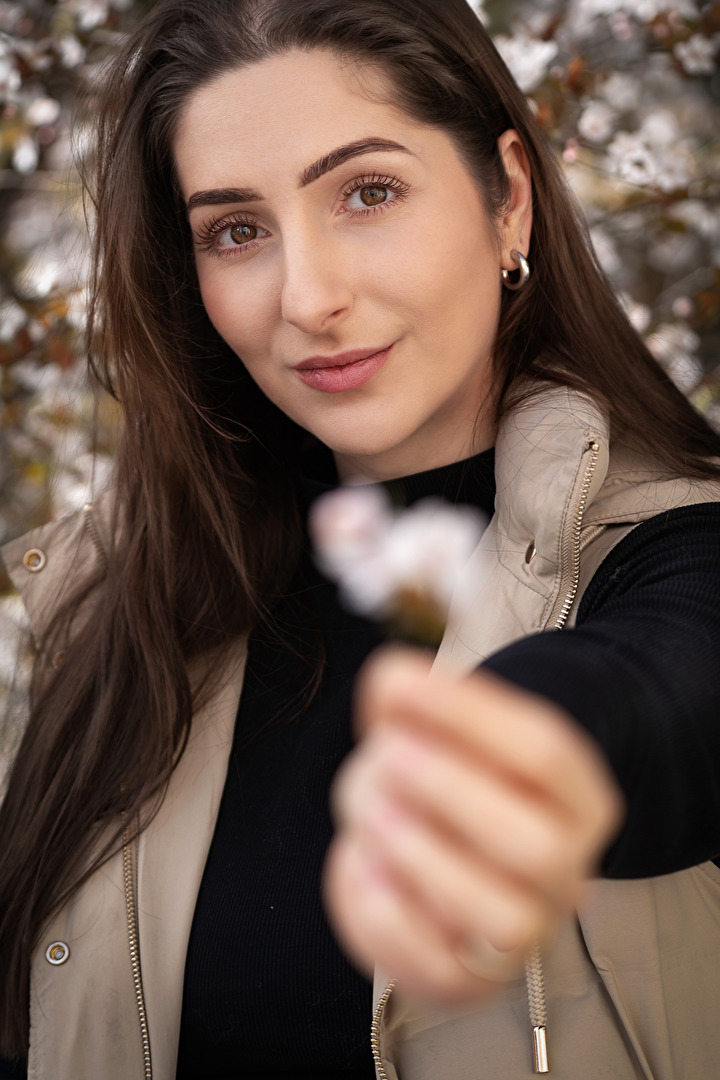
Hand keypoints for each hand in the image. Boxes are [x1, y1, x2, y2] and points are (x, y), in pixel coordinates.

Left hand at [324, 647, 623, 1001]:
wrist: (450, 857)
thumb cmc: (449, 782)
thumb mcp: (439, 729)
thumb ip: (415, 700)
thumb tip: (388, 681)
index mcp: (576, 796)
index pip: (544, 753)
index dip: (465, 714)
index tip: (397, 685)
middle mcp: (566, 870)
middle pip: (537, 846)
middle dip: (449, 792)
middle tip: (386, 753)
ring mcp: (526, 932)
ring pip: (500, 918)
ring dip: (418, 855)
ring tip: (368, 810)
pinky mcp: (470, 979)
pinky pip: (439, 968)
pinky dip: (386, 915)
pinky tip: (362, 863)